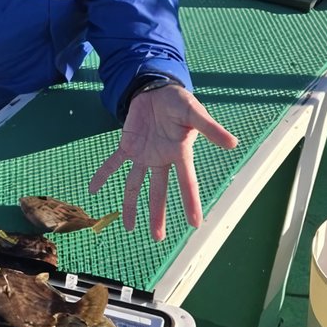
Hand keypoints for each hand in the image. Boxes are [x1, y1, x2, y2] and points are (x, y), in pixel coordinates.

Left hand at [88, 84, 238, 240]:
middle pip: (159, 191)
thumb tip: (233, 143)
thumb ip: (211, 128)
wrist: (158, 89)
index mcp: (179, 153)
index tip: (195, 223)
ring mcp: (143, 154)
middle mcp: (161, 159)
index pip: (186, 182)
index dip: (190, 202)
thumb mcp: (195, 112)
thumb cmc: (179, 101)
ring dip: (130, 205)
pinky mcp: (128, 145)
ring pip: (135, 184)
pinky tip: (92, 189)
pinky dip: (102, 175)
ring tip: (129, 227)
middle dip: (157, 214)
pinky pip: (113, 163)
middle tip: (158, 237)